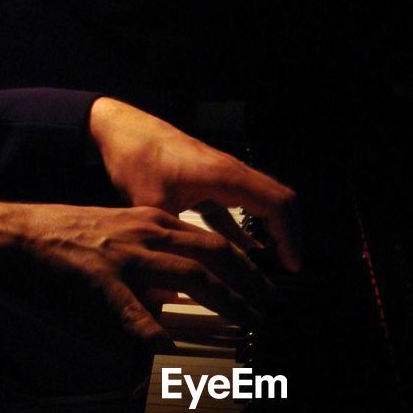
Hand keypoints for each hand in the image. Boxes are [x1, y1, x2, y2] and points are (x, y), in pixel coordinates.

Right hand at [0, 201, 274, 347]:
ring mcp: (126, 256)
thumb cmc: (68, 238)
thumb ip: (155, 261)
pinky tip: (168, 348)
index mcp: (155, 223)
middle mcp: (148, 233)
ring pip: (190, 277)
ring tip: (246, 326)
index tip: (266, 288)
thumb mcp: (122, 239)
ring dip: (226, 303)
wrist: (19, 232)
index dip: (247, 266)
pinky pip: (131, 308)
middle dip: (250, 284)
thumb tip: (184, 291)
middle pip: (216, 255)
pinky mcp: (99, 280)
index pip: (215, 241)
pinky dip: (152, 329)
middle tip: (269, 311)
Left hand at [88, 97, 300, 271]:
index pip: (278, 205)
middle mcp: (232, 173)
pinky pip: (242, 206)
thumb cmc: (136, 157)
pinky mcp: (212, 183)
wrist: (121, 130)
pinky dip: (250, 228)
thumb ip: (170, 242)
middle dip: (290, 234)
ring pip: (264, 202)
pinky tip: (248, 251)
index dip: (290, 237)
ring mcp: (224, 177)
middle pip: (281, 201)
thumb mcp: (152, 204)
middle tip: (288, 267)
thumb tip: (170, 282)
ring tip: (273, 264)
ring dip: (273, 230)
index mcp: (227, 176)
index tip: (291, 266)